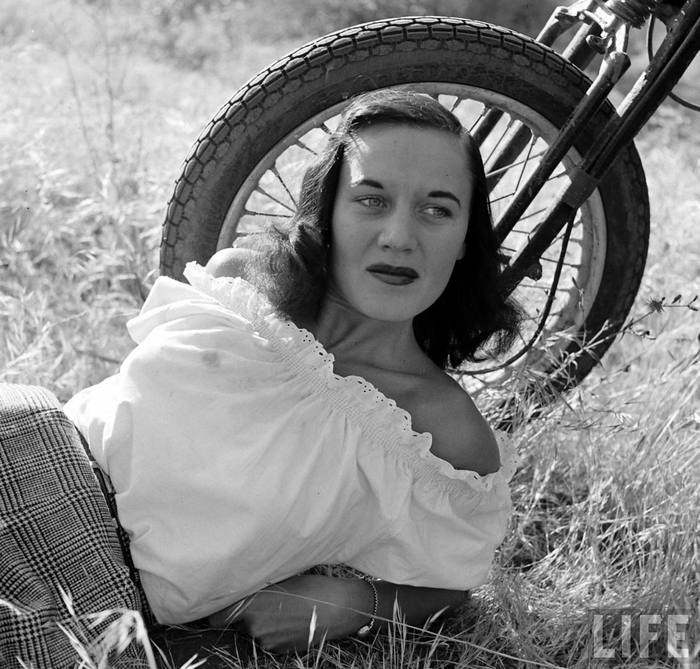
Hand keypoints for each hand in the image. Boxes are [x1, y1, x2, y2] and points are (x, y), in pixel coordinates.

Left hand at [210, 575, 371, 651]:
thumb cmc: (312, 586)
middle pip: (239, 621)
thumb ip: (258, 586)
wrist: (339, 609)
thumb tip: (243, 586)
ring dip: (264, 620)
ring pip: (256, 630)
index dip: (220, 609)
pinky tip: (293, 617)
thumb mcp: (283, 578)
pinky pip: (270, 638)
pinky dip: (277, 629)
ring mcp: (268, 641)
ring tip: (285, 606)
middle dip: (247, 611)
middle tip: (266, 597)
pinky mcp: (280, 650)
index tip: (224, 601)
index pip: (218, 616)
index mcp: (252, 605)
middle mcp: (255, 626)